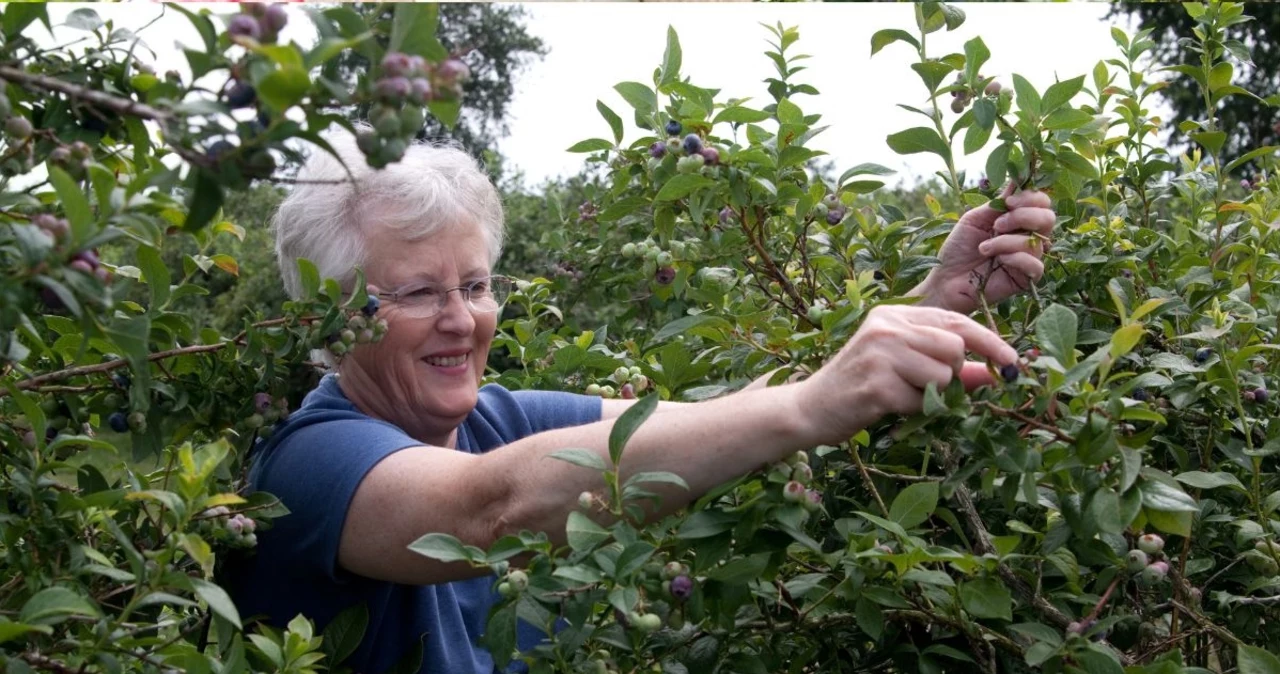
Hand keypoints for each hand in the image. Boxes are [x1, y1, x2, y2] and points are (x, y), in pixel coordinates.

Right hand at [793, 305, 1018, 444]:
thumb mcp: (904, 366)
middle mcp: (887, 325)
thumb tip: (995, 373)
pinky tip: (886, 406)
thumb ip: (946, 364)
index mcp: (895, 314)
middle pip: (955, 347)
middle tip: (924, 386)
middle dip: (952, 373)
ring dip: (932, 395)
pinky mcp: (877, 384)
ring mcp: (880, 353)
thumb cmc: (860, 387)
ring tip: (900, 395)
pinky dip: (913, 410)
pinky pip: (922, 401)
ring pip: (943, 374)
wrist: (810, 407)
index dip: (989, 341)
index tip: (1012, 362)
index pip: (956, 320)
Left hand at [914, 185, 1055, 314]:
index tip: (1008, 201)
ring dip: (1006, 241)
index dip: (1030, 197)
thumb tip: (1017, 181)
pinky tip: (998, 261)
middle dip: (1023, 216)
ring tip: (984, 248)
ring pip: (1037, 241)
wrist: (945, 279)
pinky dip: (1015, 258)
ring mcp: (1028, 257)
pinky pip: (1036, 265)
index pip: (1041, 202)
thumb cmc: (958, 248)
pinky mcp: (1026, 278)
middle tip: (997, 225)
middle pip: (1048, 218)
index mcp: (1017, 219)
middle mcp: (1027, 236)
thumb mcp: (975, 219)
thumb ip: (997, 203)